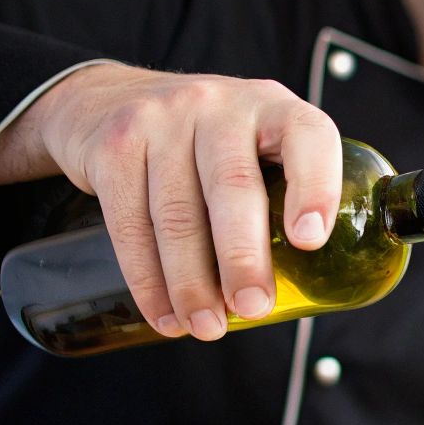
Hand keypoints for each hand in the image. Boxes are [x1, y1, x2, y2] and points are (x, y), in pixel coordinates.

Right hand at [22, 64, 342, 339]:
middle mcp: (219, 105)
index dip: (315, 187)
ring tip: (207, 326)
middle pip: (234, 187)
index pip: (307, 137)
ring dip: (192, 283)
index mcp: (273, 107)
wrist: (104, 98)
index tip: (310, 241)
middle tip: (253, 308)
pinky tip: (164, 314)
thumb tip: (319, 285)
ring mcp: (161, 120)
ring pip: (177, 215)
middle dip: (243, 258)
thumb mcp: (255, 141)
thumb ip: (287, 189)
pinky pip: (129, 224)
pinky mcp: (112, 147)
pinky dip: (147, 280)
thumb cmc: (206, 141)